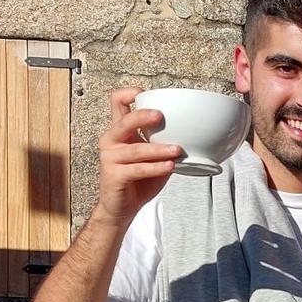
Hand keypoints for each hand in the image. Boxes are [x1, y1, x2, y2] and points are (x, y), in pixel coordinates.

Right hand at [95, 87, 182, 225]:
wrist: (121, 208)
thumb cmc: (137, 181)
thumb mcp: (152, 157)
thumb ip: (163, 142)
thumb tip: (191, 134)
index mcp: (120, 132)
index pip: (117, 102)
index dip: (129, 92)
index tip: (147, 93)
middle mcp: (112, 141)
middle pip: (124, 120)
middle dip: (143, 116)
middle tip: (162, 116)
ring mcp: (110, 158)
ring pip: (136, 149)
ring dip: (159, 149)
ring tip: (176, 150)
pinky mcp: (114, 175)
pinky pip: (138, 169)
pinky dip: (156, 167)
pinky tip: (170, 166)